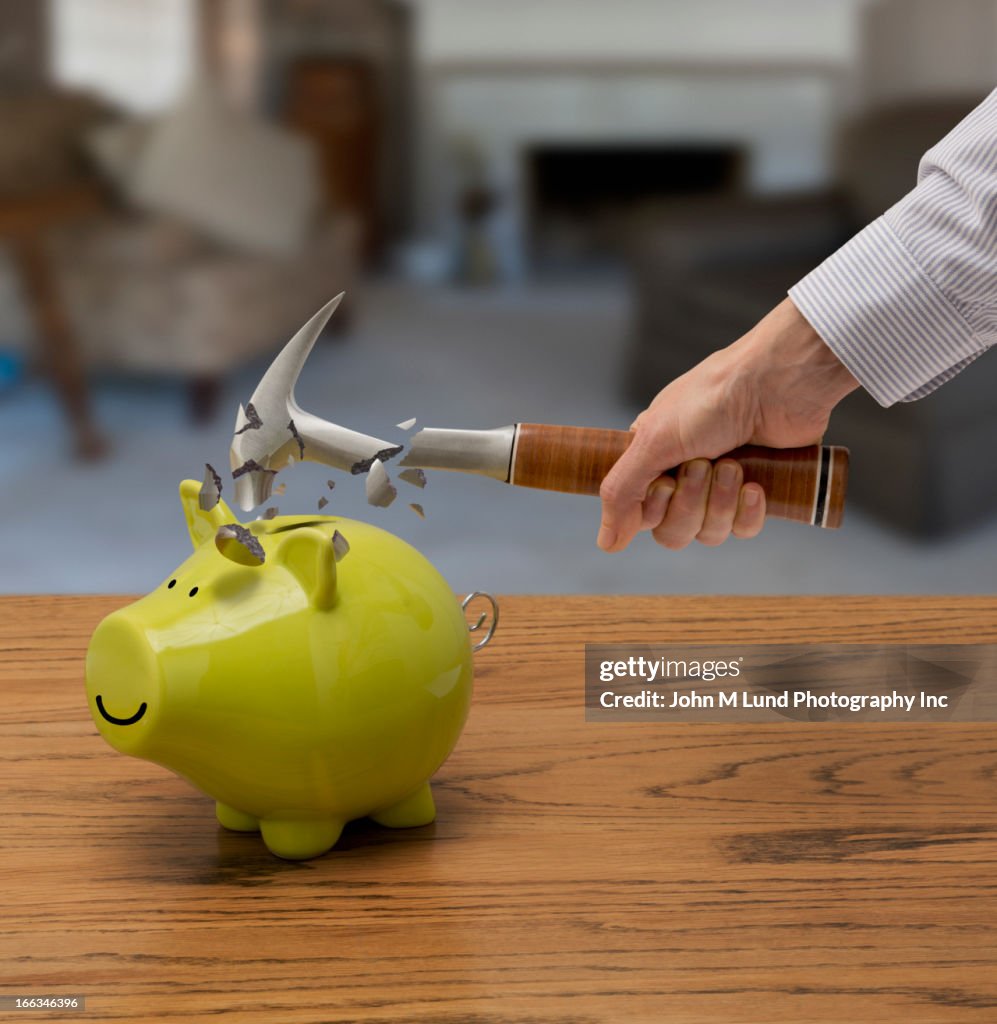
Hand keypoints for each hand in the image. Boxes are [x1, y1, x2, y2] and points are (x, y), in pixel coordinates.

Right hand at [598, 298, 858, 551]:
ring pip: (709, 533)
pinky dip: (747, 511)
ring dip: (720, 501)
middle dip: (690, 503)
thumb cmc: (713, 399)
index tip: (666, 479)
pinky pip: (743, 529)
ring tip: (733, 465)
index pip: (641, 517)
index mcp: (650, 460)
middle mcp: (681, 475)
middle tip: (702, 465)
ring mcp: (719, 486)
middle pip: (673, 531)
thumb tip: (606, 543)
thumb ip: (621, 492)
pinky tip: (754, 485)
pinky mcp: (754, 491)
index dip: (656, 508)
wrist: (777, 384)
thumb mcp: (653, 442)